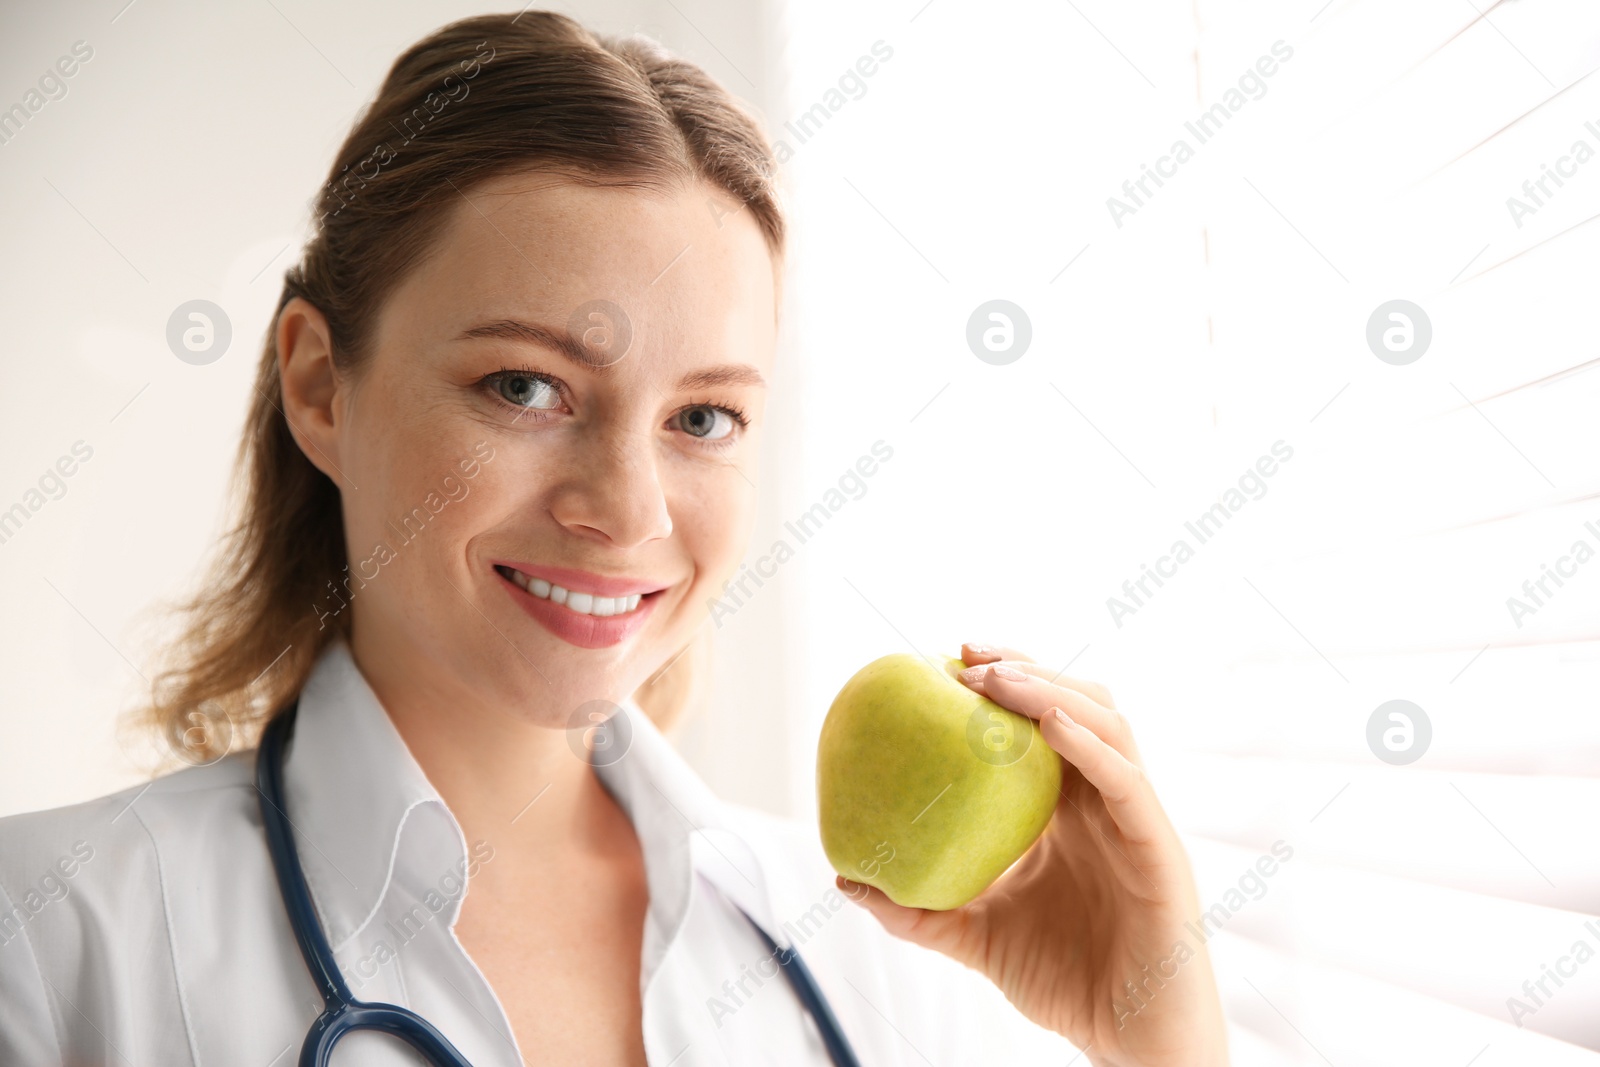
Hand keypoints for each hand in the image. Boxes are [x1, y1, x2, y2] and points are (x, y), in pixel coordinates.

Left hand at [836, 642, 1227, 1066]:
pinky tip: (1047, 725)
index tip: (943, 661)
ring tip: (996, 680)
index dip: (1004, 682)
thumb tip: (847, 878)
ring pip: (1106, 724)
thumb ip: (919, 910)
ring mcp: (1135, 817)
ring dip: (1051, 690)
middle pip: (1077, 704)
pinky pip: (1125, 779)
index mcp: (1068, 810)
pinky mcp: (1158, 844)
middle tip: (964, 654)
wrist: (1129, 1038)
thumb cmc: (1065, 982)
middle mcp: (1104, 800)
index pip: (1042, 722)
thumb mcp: (976, 937)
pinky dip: (1087, 744)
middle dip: (1025, 668)